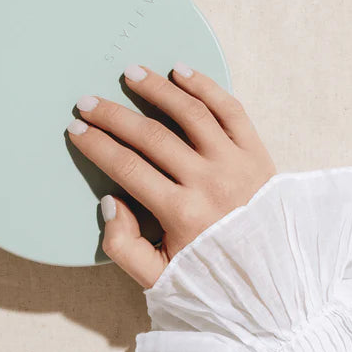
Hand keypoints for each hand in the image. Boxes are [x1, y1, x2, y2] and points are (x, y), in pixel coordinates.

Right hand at [67, 62, 276, 287]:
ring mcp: (235, 163)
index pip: (127, 167)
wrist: (275, 280)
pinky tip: (181, 71)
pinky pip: (229, 109)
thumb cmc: (213, 276)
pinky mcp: (256, 152)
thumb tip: (111, 201)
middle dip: (113, 115)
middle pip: (151, 136)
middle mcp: (209, 182)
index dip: (96, 145)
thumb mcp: (161, 278)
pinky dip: (205, 86)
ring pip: (190, 113)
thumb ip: (123, 246)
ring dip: (157, 89)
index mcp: (181, 213)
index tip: (76, 129)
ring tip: (130, 73)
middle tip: (88, 102)